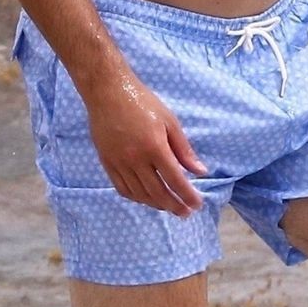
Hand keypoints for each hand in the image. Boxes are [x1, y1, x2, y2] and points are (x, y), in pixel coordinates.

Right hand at [82, 67, 206, 215]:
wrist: (108, 93)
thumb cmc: (142, 102)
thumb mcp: (170, 121)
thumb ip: (184, 149)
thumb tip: (200, 171)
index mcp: (155, 147)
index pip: (175, 180)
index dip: (188, 196)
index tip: (197, 205)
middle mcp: (136, 159)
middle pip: (158, 192)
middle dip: (174, 206)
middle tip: (185, 213)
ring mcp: (119, 163)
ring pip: (140, 194)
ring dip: (156, 204)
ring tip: (168, 207)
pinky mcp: (107, 163)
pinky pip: (122, 189)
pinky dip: (136, 198)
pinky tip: (146, 198)